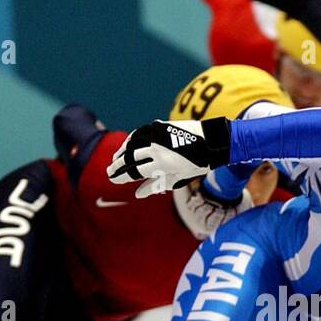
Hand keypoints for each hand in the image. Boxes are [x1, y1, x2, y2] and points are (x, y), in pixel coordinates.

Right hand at [107, 118, 231, 197]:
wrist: (211, 142)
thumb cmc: (196, 164)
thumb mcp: (178, 179)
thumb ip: (155, 186)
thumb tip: (137, 194)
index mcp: (162, 165)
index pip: (134, 172)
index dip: (121, 176)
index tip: (113, 179)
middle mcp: (157, 149)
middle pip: (129, 158)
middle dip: (117, 166)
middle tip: (109, 172)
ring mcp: (157, 135)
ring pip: (132, 144)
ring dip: (121, 153)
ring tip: (115, 160)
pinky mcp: (159, 126)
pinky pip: (139, 133)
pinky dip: (130, 141)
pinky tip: (126, 147)